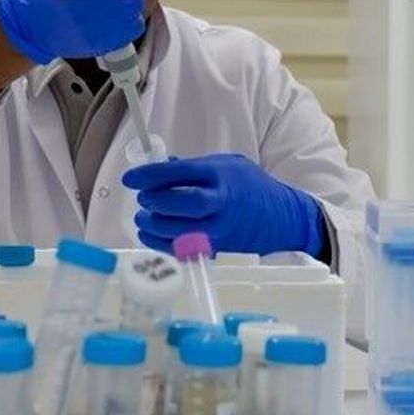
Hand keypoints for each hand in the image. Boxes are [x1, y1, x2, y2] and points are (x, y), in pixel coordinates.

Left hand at [122, 154, 323, 255]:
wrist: (283, 219)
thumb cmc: (253, 187)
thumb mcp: (228, 164)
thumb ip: (194, 166)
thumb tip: (161, 166)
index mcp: (221, 176)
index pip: (179, 173)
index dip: (150, 175)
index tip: (130, 178)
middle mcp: (220, 204)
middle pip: (180, 204)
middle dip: (154, 201)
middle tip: (143, 199)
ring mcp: (219, 230)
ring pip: (178, 231)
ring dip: (153, 224)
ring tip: (144, 217)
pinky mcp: (217, 250)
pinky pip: (181, 249)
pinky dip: (160, 243)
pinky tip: (151, 234)